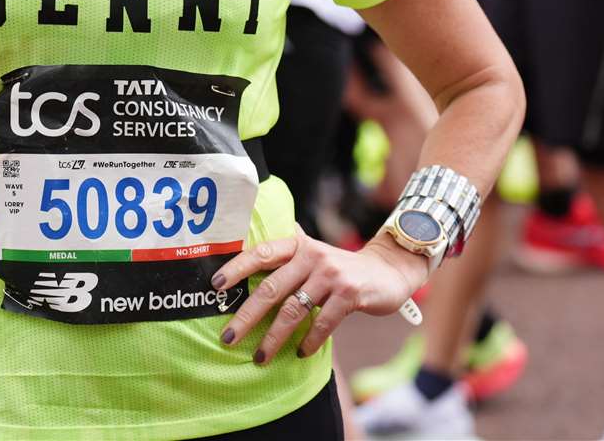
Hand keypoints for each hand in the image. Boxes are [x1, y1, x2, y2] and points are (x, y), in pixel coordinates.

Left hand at [213, 230, 427, 363]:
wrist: (387, 269)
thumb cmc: (340, 267)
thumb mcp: (313, 253)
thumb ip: (287, 252)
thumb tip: (249, 250)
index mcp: (297, 246)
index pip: (261, 253)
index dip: (236, 268)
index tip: (215, 286)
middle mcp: (311, 256)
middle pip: (271, 289)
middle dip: (246, 316)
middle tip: (227, 338)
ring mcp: (331, 275)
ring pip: (293, 311)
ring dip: (273, 338)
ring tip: (259, 357)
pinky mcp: (349, 294)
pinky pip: (322, 323)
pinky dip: (309, 342)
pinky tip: (300, 354)